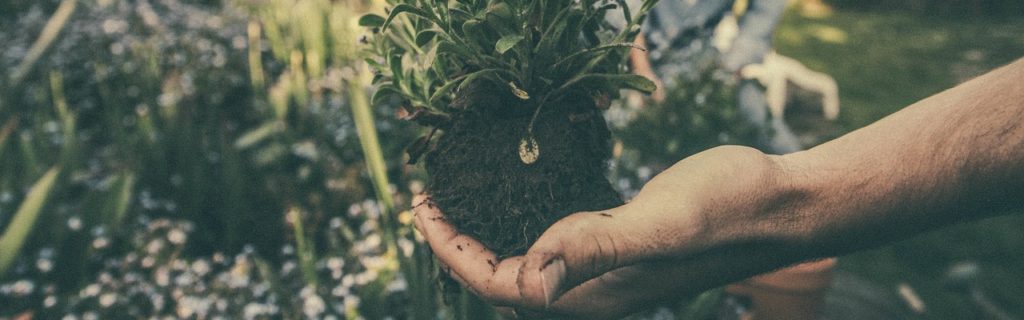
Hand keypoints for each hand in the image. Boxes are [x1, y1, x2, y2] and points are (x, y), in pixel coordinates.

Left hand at [414, 146, 812, 318]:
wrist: (783, 204)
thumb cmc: (729, 212)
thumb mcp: (661, 224)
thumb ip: (594, 248)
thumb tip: (530, 281)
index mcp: (593, 294)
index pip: (498, 285)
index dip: (451, 251)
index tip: (422, 206)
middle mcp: (595, 291)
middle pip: (505, 280)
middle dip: (459, 246)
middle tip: (431, 198)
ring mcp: (610, 270)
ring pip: (529, 262)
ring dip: (489, 235)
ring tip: (460, 199)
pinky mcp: (624, 246)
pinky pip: (559, 244)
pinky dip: (526, 222)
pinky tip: (521, 196)